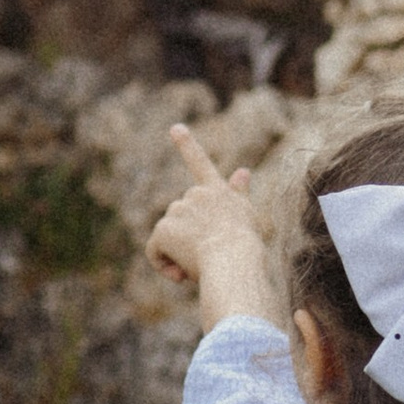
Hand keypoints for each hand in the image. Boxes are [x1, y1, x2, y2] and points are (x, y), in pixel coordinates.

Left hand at [147, 127, 272, 326]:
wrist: (234, 262)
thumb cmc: (248, 249)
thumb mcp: (248, 219)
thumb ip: (239, 195)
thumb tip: (243, 171)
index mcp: (219, 191)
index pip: (200, 163)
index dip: (187, 145)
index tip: (176, 128)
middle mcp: (196, 194)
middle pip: (182, 218)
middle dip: (188, 237)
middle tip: (207, 258)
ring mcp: (179, 209)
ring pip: (169, 236)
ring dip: (178, 253)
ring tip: (199, 266)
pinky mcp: (164, 229)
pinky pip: (155, 251)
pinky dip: (163, 264)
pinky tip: (179, 274)